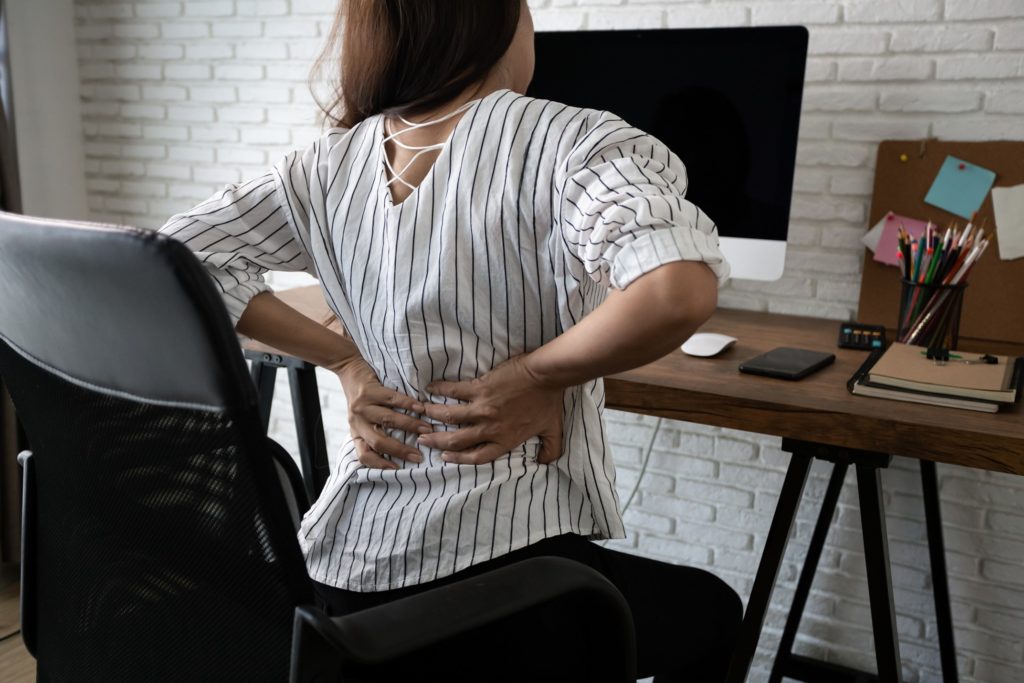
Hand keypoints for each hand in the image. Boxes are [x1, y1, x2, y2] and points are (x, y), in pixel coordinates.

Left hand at [335, 358, 431, 469]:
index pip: (364, 455)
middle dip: (401, 450)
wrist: (350, 369)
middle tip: (419, 455)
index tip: (398, 469)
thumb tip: (403, 450)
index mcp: (356, 432)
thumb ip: (376, 432)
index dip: (380, 465)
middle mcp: (357, 422)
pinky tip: (420, 408)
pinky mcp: (368, 390)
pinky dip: (408, 404)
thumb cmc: (363, 398)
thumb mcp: (364, 419)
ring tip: (426, 429)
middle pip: (378, 441)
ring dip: (410, 426)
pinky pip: (391, 399)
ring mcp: (361, 406)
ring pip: (388, 420)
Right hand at [418, 354, 564, 464]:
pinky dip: (440, 389)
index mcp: (505, 439)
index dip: (459, 459)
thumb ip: (550, 450)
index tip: (445, 457)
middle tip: (423, 438)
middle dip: (436, 441)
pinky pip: (454, 390)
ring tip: (421, 413)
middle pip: (456, 440)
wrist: (547, 376)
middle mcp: (490, 427)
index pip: (477, 456)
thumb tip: (543, 462)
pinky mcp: (479, 388)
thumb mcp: (553, 431)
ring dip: (433, 415)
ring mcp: (482, 407)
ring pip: (449, 416)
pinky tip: (430, 388)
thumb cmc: (550, 402)